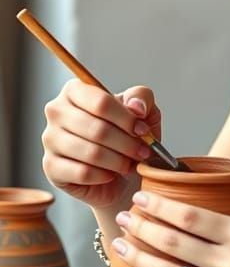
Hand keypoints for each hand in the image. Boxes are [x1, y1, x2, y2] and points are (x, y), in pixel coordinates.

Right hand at [42, 82, 161, 208]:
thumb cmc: (127, 137)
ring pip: (90, 152)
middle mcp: (56, 111)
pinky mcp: (50, 166)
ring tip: (129, 164)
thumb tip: (136, 107)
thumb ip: (142, 98)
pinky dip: (103, 175)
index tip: (142, 130)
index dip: (126, 119)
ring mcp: (50, 139)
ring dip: (117, 161)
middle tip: (142, 152)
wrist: (118, 174)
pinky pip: (82, 173)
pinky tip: (110, 174)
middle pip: (97, 129)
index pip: (101, 102)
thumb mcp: (143, 111)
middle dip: (126, 144)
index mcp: (74, 90)